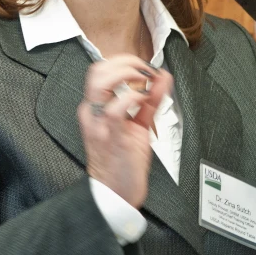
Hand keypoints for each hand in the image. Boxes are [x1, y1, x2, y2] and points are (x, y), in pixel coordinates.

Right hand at [78, 55, 172, 207]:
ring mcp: (99, 123)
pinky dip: (134, 97)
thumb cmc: (122, 162)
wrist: (115, 193)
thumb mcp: (137, 124)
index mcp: (95, 108)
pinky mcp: (112, 136)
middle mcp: (93, 113)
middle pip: (97, 70)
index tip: (144, 67)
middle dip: (126, 62)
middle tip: (144, 70)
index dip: (124, 61)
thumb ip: (151, 100)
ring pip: (100, 81)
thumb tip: (162, 78)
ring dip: (127, 73)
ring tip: (144, 80)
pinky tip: (144, 99)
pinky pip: (117, 108)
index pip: (100, 70)